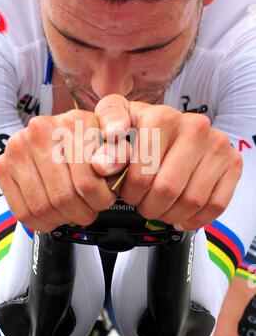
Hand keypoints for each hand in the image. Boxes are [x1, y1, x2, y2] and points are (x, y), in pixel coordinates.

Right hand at [0, 110, 121, 231]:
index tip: (104, 199)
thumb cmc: (89, 141)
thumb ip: (118, 152)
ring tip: (73, 210)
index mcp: (70, 123)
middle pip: (64, 197)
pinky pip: (23, 211)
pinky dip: (43, 221)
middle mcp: (39, 132)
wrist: (57, 134)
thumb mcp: (112, 141)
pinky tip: (55, 213)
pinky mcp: (3, 167)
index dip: (100, 200)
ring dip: (63, 218)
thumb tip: (106, 166)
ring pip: (43, 207)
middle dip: (83, 211)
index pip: (87, 181)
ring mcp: (17, 149)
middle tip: (89, 209)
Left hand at [92, 95, 242, 229]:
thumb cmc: (140, 127)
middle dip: (149, 206)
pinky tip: (180, 213)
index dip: (130, 192)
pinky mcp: (232, 163)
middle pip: (167, 190)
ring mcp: (216, 146)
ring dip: (170, 214)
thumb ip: (103, 137)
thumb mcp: (114, 119)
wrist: (172, 127)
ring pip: (191, 201)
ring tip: (160, 207)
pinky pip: (216, 205)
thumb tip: (103, 163)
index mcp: (163, 117)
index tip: (127, 191)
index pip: (143, 174)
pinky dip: (195, 218)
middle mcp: (194, 127)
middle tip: (143, 203)